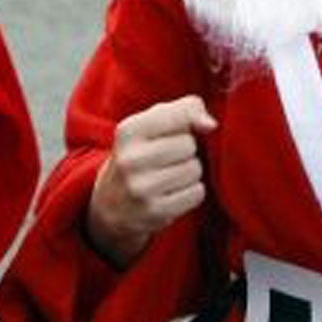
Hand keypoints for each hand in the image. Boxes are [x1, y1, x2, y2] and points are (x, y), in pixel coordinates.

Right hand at [85, 95, 216, 265]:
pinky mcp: (155, 212)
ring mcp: (141, 188)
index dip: (188, 122)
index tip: (179, 130)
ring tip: (168, 177)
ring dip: (189, 173)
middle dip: (186, 151)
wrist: (110, 204)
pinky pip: (197, 193)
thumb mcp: (150, 124)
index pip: (181, 114)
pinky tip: (172, 193)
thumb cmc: (140, 154)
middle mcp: (131, 159)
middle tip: (167, 159)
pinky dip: (191, 193)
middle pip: (189, 144)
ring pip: (195, 170)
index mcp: (129, 130)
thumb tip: (211, 125)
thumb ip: (184, 110)